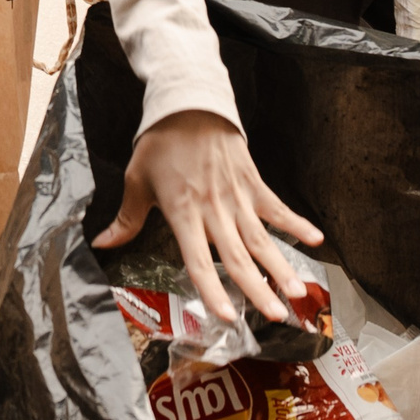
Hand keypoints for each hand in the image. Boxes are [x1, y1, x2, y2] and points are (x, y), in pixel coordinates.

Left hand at [93, 110, 323, 324]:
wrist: (188, 103)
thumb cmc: (159, 143)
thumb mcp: (136, 180)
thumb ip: (126, 218)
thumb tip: (103, 244)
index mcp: (183, 212)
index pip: (198, 259)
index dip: (212, 289)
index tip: (226, 315)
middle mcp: (213, 209)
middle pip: (238, 256)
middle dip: (259, 289)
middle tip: (278, 316)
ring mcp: (237, 196)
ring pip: (261, 238)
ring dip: (281, 265)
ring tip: (299, 290)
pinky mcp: (252, 182)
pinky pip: (277, 207)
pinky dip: (296, 223)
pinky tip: (316, 240)